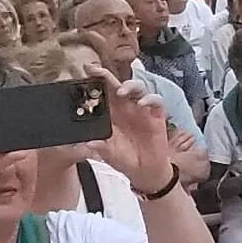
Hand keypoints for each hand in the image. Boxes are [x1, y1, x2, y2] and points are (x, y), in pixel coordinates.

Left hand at [90, 68, 172, 192]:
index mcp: (112, 113)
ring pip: (137, 88)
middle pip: (117, 84)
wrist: (144, 171)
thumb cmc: (125, 158)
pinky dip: (150, 99)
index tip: (85, 72)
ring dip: (129, 86)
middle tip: (96, 71)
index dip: (95, 81)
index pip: (103, 92)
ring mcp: (141, 110)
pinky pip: (156, 101)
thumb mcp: (109, 154)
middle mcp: (126, 107)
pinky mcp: (156, 115)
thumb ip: (100, 147)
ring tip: (121, 91)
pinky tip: (142, 104)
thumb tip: (88, 143)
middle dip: (106, 75)